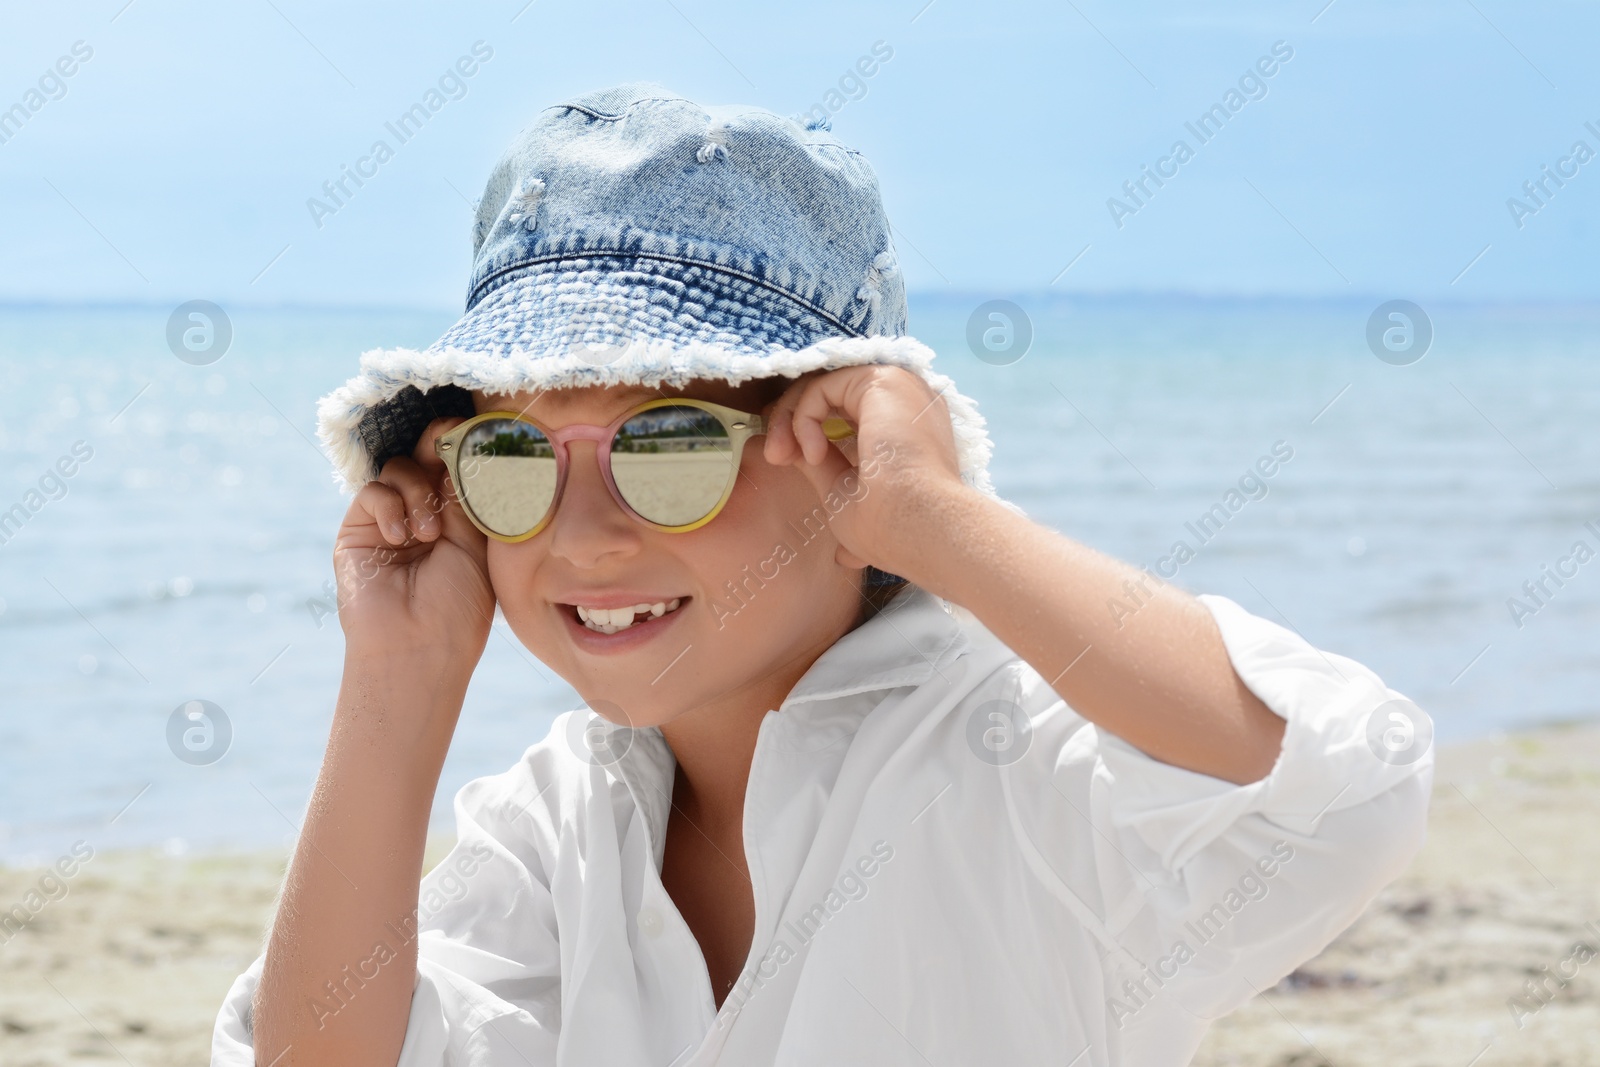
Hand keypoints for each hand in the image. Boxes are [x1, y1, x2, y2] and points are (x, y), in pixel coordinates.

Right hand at [332, 417, 493, 674]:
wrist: (420, 647)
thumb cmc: (460, 605)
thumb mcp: (476, 543)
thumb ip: (466, 494)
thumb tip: (464, 444)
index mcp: (458, 517)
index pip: (456, 467)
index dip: (463, 446)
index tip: (475, 433)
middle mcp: (423, 514)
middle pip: (425, 458)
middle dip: (438, 447)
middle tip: (450, 444)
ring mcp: (390, 521)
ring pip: (399, 469)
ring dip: (417, 492)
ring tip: (429, 534)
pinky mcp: (358, 531)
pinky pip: (373, 493)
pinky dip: (390, 507)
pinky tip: (403, 539)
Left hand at [760, 365, 967, 582]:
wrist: (919, 528)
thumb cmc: (891, 526)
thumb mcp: (843, 492)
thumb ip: (822, 464)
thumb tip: (799, 455)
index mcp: (902, 426)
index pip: (843, 411)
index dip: (805, 430)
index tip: (783, 461)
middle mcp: (904, 401)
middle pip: (830, 392)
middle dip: (790, 420)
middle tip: (774, 455)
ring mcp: (898, 387)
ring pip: (824, 384)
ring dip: (791, 416)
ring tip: (782, 454)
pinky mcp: (884, 380)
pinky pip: (825, 385)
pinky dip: (804, 415)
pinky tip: (810, 451)